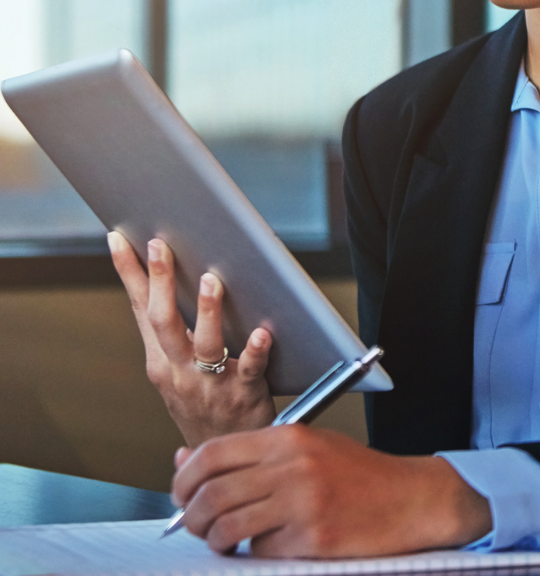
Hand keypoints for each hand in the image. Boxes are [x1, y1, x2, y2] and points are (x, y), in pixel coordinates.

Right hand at [108, 231, 275, 445]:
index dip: (128, 272)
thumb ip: (174, 330)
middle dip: (160, 281)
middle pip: (163, 321)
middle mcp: (179, 371)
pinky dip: (256, 350)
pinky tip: (263, 332)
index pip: (140, 308)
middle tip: (161, 245)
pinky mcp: (243, 393)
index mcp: (160, 359)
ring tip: (210, 281)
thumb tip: (175, 273)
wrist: (219, 460)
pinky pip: (250, 369)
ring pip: (206, 344)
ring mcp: (210, 383)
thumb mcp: (175, 369)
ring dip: (207, 311)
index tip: (118, 238)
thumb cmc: (202, 403)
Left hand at [172, 427, 492, 556]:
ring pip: (227, 526)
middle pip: (212, 492)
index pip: (214, 453)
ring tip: (224, 540)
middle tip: (194, 524)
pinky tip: (267, 546)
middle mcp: (293, 465)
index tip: (180, 493)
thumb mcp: (307, 447)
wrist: (408, 499)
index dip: (184, 477)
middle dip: (190, 516)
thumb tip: (186, 459)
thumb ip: (250, 454)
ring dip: (215, 540)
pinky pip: (259, 551)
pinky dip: (253, 554)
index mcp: (289, 437)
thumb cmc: (357, 475)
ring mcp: (302, 503)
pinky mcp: (312, 538)